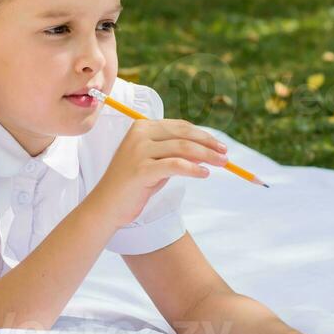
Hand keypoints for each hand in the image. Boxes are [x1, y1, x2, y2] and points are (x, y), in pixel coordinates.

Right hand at [93, 117, 228, 227]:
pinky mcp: (141, 169)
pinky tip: (205, 174)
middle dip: (209, 143)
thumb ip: (175, 153)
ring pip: (183, 148)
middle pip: (183, 134)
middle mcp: (140, 135)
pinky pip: (176, 165)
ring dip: (206, 155)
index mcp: (142, 127)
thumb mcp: (156, 164)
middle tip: (226, 155)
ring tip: (222, 164)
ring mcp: (139, 151)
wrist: (107, 206)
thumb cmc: (134, 185)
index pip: (180, 127)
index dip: (203, 135)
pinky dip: (194, 169)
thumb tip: (206, 151)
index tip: (220, 146)